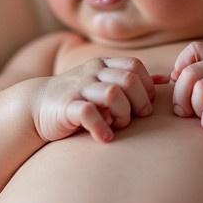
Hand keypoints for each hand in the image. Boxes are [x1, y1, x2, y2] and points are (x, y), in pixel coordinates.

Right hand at [33, 57, 156, 142]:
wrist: (36, 107)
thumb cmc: (78, 98)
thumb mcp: (104, 83)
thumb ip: (133, 80)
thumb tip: (166, 79)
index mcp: (103, 65)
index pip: (135, 67)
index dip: (146, 87)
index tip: (143, 105)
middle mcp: (92, 72)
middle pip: (129, 80)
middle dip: (139, 103)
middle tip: (135, 118)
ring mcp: (79, 88)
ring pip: (113, 94)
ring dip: (122, 115)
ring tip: (117, 126)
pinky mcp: (66, 107)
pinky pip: (89, 113)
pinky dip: (101, 128)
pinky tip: (104, 137)